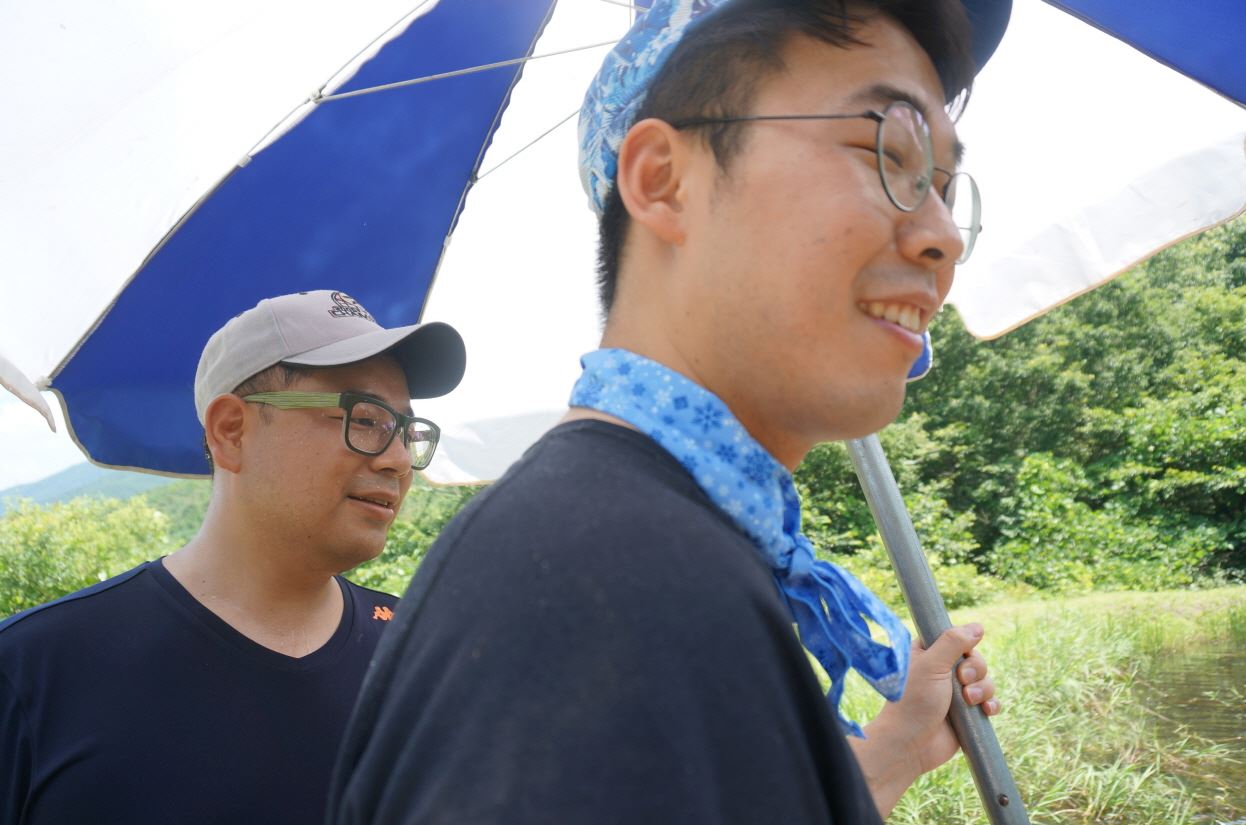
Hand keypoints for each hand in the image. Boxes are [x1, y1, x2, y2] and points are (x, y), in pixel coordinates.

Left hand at [848, 623, 1000, 815]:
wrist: (910, 744)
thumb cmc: (913, 701)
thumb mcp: (932, 665)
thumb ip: (954, 642)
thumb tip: (978, 626)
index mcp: (929, 653)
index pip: (958, 639)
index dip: (965, 647)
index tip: (958, 658)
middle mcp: (943, 671)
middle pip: (976, 659)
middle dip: (976, 670)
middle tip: (962, 680)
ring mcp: (956, 693)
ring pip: (985, 681)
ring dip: (982, 689)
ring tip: (968, 701)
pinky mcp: (967, 713)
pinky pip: (989, 702)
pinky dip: (991, 705)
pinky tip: (985, 711)